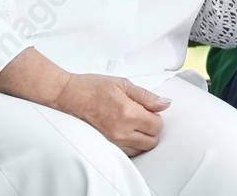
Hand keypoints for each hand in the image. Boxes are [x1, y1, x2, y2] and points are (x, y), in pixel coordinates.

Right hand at [53, 72, 170, 155]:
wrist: (71, 96)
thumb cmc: (94, 88)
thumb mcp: (124, 84)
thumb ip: (147, 96)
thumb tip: (165, 103)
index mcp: (128, 113)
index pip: (157, 126)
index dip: (157, 116)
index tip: (150, 110)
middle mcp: (121, 131)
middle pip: (151, 141)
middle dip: (152, 129)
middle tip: (144, 116)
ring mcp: (113, 141)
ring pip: (140, 149)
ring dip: (143, 138)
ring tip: (134, 123)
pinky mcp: (106, 145)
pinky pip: (127, 152)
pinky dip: (132, 144)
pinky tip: (127, 131)